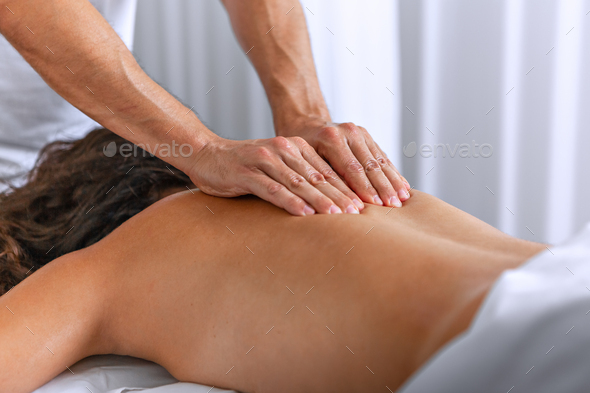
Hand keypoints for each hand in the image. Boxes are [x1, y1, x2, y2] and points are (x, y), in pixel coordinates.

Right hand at [188, 135, 363, 215]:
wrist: (206, 154)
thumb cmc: (245, 166)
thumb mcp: (276, 166)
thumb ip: (300, 176)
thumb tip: (331, 199)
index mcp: (294, 146)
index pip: (326, 170)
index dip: (347, 187)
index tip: (364, 205)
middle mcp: (282, 149)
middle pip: (317, 176)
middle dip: (339, 195)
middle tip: (358, 214)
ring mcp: (264, 160)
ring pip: (298, 182)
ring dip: (320, 199)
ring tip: (337, 216)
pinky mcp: (246, 173)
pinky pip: (272, 189)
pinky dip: (290, 201)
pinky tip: (304, 213)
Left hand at [279, 120, 410, 206]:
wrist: (306, 124)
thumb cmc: (301, 149)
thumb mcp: (305, 162)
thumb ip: (324, 178)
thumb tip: (342, 202)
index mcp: (331, 138)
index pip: (353, 169)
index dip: (365, 188)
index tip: (376, 206)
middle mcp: (348, 132)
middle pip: (370, 165)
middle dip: (384, 188)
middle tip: (393, 206)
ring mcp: (360, 132)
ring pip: (380, 160)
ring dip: (393, 181)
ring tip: (403, 198)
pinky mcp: (367, 136)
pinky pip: (382, 156)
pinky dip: (393, 172)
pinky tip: (403, 186)